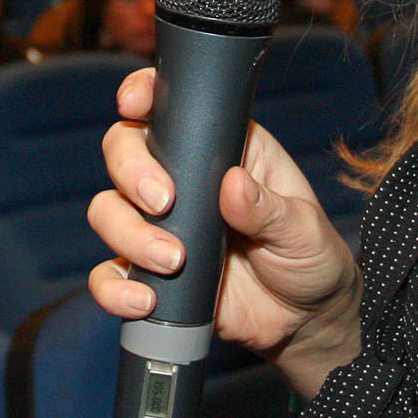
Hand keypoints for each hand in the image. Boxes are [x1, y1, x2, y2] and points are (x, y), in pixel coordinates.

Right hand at [88, 68, 363, 397]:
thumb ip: (270, 208)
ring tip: (172, 261)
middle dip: (131, 171)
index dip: (142, 95)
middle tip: (163, 202)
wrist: (304, 322)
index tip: (133, 103)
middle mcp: (182, 180)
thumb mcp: (303, 228)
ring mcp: (160, 227)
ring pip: (107, 210)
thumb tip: (233, 184)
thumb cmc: (309, 258)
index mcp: (221, 149)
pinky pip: (108, 275)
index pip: (170, 109)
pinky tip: (143, 300)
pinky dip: (114, 288)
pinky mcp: (148, 273)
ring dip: (127, 233)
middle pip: (122, 152)